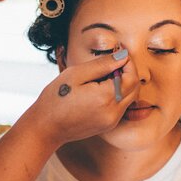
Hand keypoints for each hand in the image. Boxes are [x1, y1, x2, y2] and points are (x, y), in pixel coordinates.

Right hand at [23, 50, 138, 147]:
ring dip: (124, 83)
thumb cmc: (55, 98)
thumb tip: (122, 56)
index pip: (131, 76)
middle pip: (134, 88)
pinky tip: (101, 88)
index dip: (128, 63)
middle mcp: (113, 112)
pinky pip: (121, 107)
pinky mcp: (108, 125)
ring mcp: (111, 121)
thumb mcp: (76, 74)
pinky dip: (118, 95)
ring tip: (105, 75)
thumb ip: (102, 64)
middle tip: (114, 61)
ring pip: (130, 98)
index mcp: (105, 98)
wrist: (46, 127)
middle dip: (128, 72)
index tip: (120, 52)